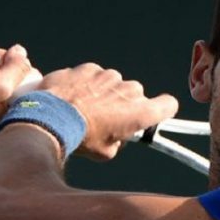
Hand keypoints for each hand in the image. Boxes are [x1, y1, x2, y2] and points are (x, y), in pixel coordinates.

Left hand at [39, 64, 178, 159]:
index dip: (162, 109)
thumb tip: (115, 136)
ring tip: (86, 108)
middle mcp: (130, 90)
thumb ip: (119, 141)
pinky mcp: (89, 67)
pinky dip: (87, 84)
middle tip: (108, 118)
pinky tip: (73, 97)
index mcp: (140, 112)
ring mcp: (109, 76)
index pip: (168, 105)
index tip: (154, 114)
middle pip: (136, 94)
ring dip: (105, 92)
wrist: (51, 119)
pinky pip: (94, 75)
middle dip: (125, 104)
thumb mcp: (105, 152)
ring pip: (113, 83)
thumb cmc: (81, 138)